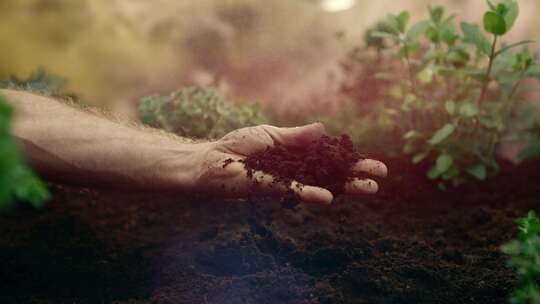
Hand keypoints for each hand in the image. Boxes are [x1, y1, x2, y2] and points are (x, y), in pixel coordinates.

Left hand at [194, 123, 386, 203]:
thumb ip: (297, 136)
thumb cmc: (237, 146)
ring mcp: (285, 181)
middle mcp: (295, 172)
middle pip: (331, 174)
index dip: (350, 162)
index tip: (373, 164)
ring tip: (368, 189)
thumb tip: (324, 129)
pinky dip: (310, 192)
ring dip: (343, 187)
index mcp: (297, 158)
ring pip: (320, 184)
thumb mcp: (272, 135)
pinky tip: (329, 197)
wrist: (211, 159)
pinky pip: (293, 191)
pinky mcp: (270, 187)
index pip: (329, 160)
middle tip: (379, 178)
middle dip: (355, 176)